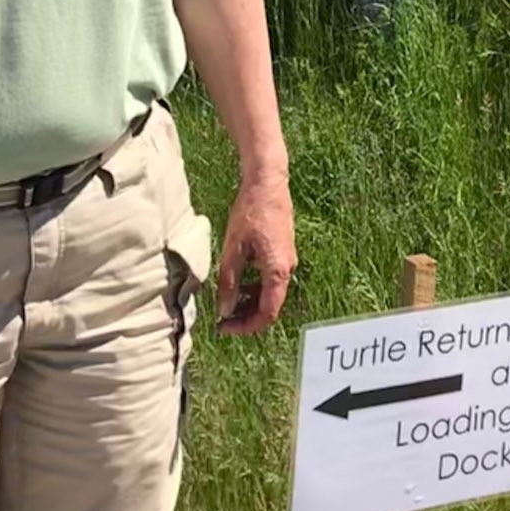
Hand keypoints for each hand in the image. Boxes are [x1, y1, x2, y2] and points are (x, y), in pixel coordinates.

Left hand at [215, 176, 296, 336]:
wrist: (268, 183)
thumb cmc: (250, 212)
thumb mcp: (233, 249)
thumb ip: (229, 282)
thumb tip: (225, 309)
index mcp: (277, 271)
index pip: (267, 313)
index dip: (246, 326)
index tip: (224, 328)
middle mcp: (287, 268)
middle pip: (270, 305)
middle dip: (246, 316)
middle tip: (222, 319)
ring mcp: (287, 260)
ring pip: (270, 292)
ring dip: (249, 301)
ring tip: (226, 301)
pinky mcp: (283, 252)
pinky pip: (271, 279)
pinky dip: (255, 287)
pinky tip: (238, 281)